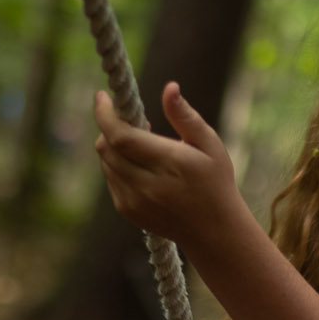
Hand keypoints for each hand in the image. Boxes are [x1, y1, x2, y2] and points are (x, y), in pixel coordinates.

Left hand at [92, 82, 247, 241]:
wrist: (213, 232)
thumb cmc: (216, 182)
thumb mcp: (210, 145)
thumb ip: (185, 116)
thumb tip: (169, 87)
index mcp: (168, 164)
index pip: (121, 136)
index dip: (105, 114)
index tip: (102, 96)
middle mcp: (146, 185)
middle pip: (106, 147)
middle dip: (109, 125)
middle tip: (132, 119)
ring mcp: (133, 201)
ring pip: (105, 161)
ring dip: (113, 144)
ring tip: (140, 142)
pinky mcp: (127, 210)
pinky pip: (110, 177)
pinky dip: (116, 163)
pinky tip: (139, 163)